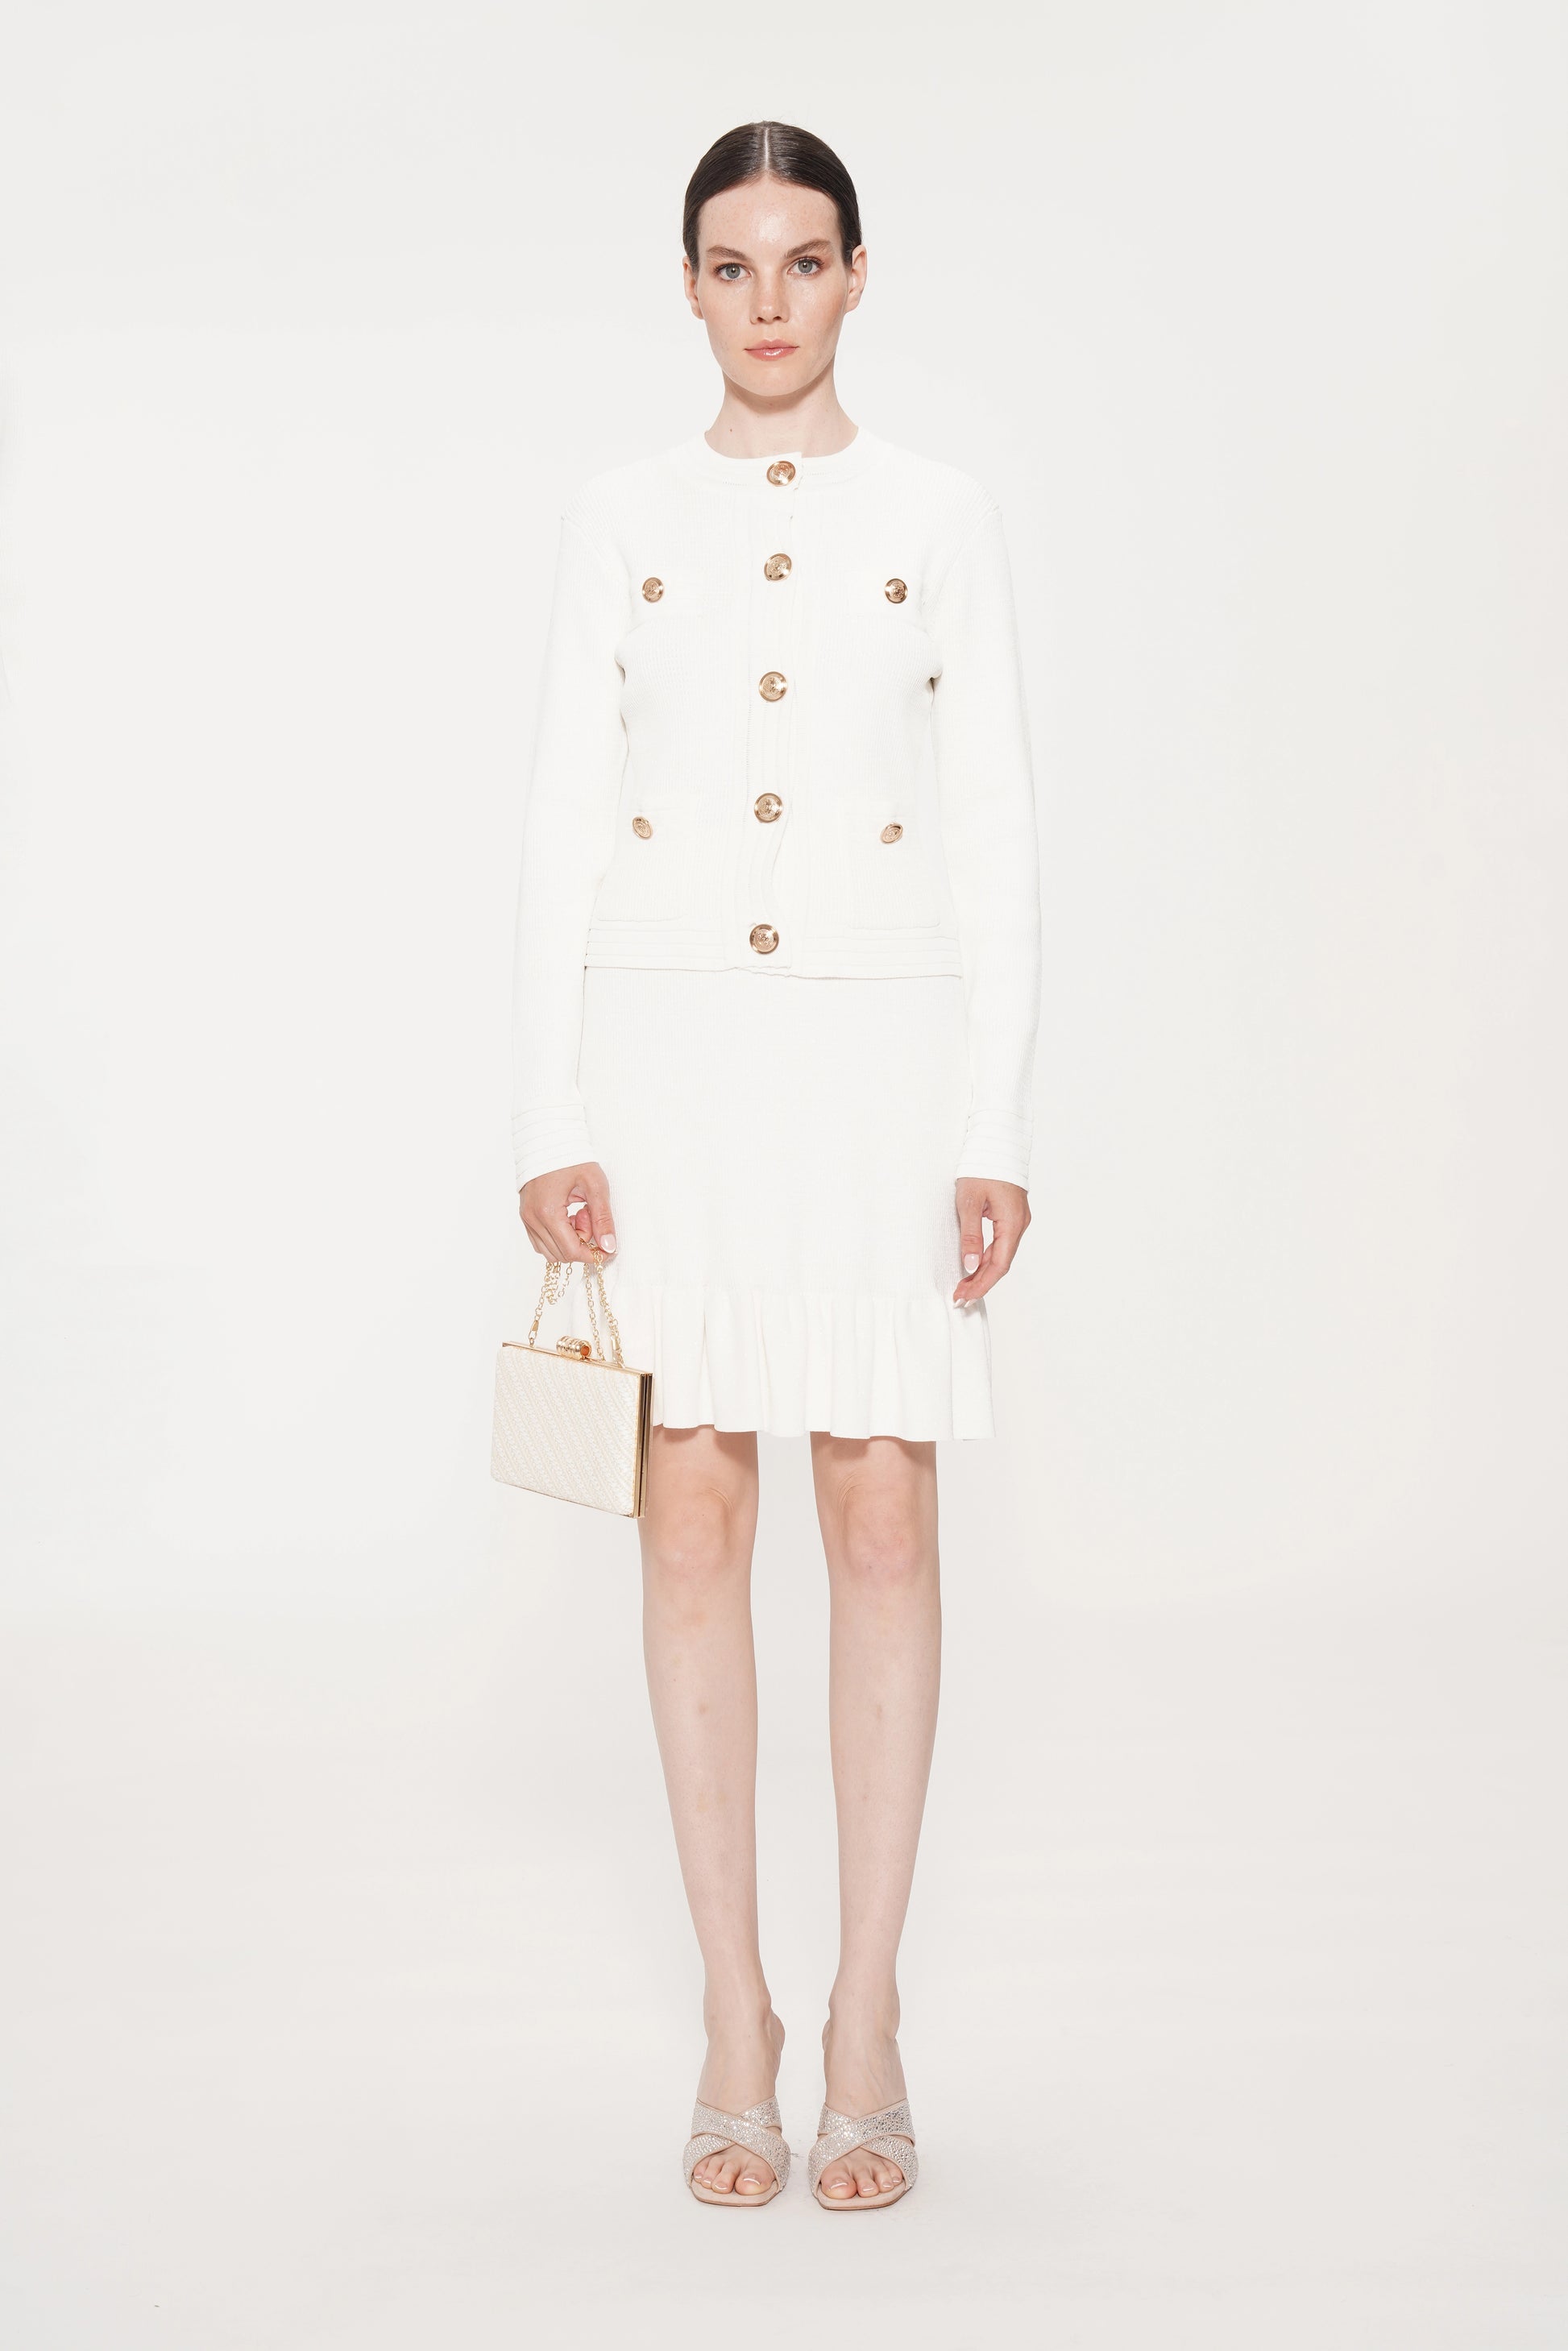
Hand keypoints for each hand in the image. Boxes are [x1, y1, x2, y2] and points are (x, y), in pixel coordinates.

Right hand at [519, 1162, 616, 1263]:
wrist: (548, 1140)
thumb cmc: (572, 1158)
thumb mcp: (594, 1185)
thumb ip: (603, 1218)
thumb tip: (609, 1247)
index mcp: (548, 1212)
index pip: (571, 1251)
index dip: (593, 1255)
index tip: (608, 1248)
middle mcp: (532, 1219)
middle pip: (561, 1254)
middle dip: (582, 1243)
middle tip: (589, 1216)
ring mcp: (526, 1218)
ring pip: (550, 1252)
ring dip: (569, 1242)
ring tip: (578, 1215)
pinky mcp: (526, 1216)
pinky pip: (541, 1242)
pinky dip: (558, 1238)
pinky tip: (568, 1218)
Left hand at [952, 1177, 1029, 1303]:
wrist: (995, 1142)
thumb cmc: (981, 1167)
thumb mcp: (969, 1202)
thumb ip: (970, 1236)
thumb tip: (969, 1266)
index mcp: (1012, 1222)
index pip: (998, 1265)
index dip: (981, 1284)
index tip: (964, 1297)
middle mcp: (1019, 1224)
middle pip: (1001, 1263)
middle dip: (980, 1282)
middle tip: (959, 1297)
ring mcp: (1017, 1219)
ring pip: (1001, 1253)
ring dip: (982, 1270)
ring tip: (963, 1285)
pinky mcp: (1011, 1214)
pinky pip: (1001, 1242)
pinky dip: (987, 1256)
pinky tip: (973, 1264)